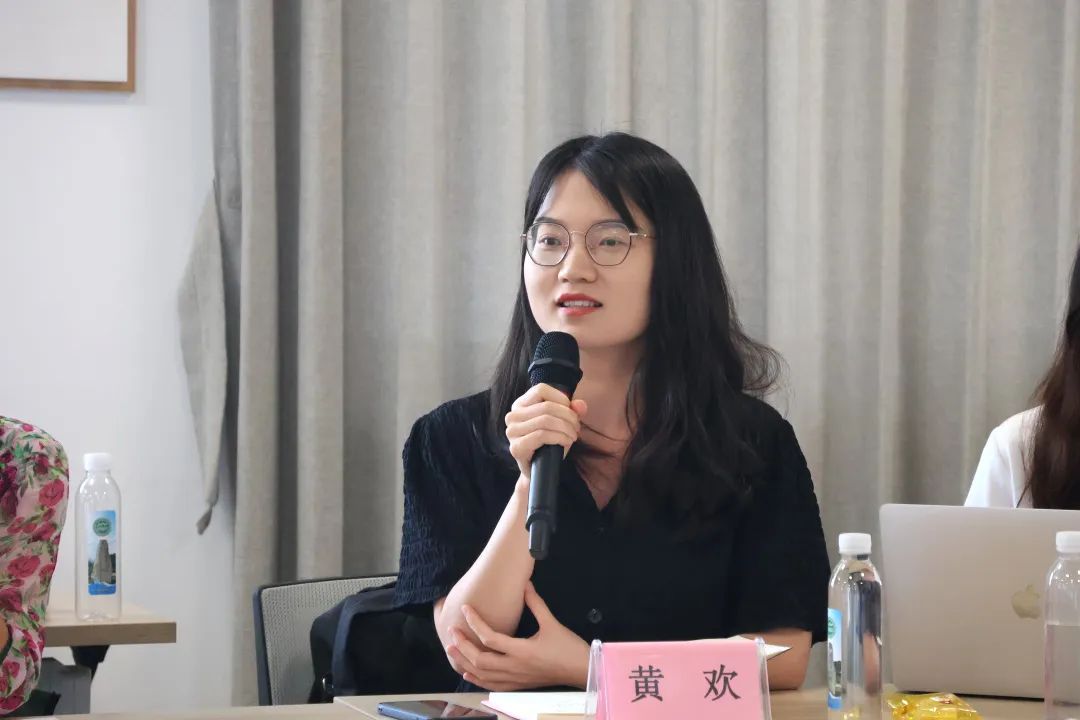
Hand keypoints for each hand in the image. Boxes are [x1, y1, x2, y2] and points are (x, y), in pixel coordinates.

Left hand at [445, 582, 589, 690]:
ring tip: (452, 649)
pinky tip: (467, 671)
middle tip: (452, 631)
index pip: (490, 638)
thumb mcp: (552, 622)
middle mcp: (515, 667)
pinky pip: (492, 685)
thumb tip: (525, 584)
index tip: (466, 609)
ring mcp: (515, 679)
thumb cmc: (568, 648)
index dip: (475, 623)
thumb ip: (535, 603)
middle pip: (480, 659)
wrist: (581, 670)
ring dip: (465, 661)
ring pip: (483, 674)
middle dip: (463, 645)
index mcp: (522, 651)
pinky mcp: (518, 684)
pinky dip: (477, 678)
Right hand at [505, 384, 587, 478]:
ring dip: (566, 428)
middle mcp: (512, 416)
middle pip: (547, 406)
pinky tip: (566, 442)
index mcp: (520, 405)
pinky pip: (542, 435)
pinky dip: (559, 437)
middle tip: (577, 428)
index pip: (541, 389)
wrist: (539, 471)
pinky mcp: (516, 447)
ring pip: (546, 420)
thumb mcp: (562, 423)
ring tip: (573, 436)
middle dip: (568, 417)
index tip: (571, 412)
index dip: (561, 398)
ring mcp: (512, 432)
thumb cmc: (549, 444)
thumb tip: (580, 405)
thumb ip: (572, 411)